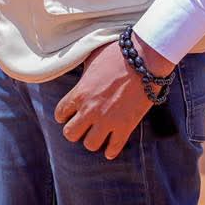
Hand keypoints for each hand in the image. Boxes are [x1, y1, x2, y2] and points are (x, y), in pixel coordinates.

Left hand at [54, 36, 171, 158]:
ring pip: (90, 144)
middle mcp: (90, 110)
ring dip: (93, 140)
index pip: (60, 113)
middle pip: (71, 134)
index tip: (68, 115)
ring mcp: (108, 120)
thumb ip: (83, 73)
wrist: (144, 58)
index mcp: (79, 93)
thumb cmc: (117, 53)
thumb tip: (80, 75)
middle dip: (75, 130)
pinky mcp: (126, 126)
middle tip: (82, 126)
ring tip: (97, 135)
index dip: (63, 115)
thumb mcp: (91, 59)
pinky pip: (114, 148)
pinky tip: (111, 149)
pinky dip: (111, 151)